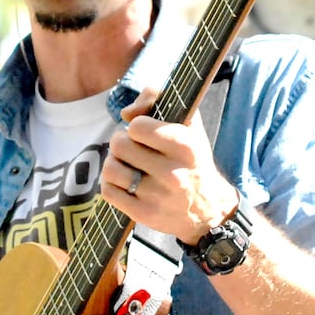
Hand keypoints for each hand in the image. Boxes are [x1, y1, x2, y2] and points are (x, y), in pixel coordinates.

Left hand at [101, 88, 237, 242]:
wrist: (207, 209)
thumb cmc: (192, 160)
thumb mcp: (189, 124)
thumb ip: (158, 100)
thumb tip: (126, 112)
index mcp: (185, 147)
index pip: (138, 126)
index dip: (136, 126)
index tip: (144, 132)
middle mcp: (172, 173)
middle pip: (119, 145)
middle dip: (122, 142)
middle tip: (132, 148)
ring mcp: (156, 196)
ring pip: (110, 168)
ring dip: (114, 162)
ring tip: (126, 163)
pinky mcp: (143, 214)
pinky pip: (108, 191)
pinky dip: (110, 183)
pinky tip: (123, 181)